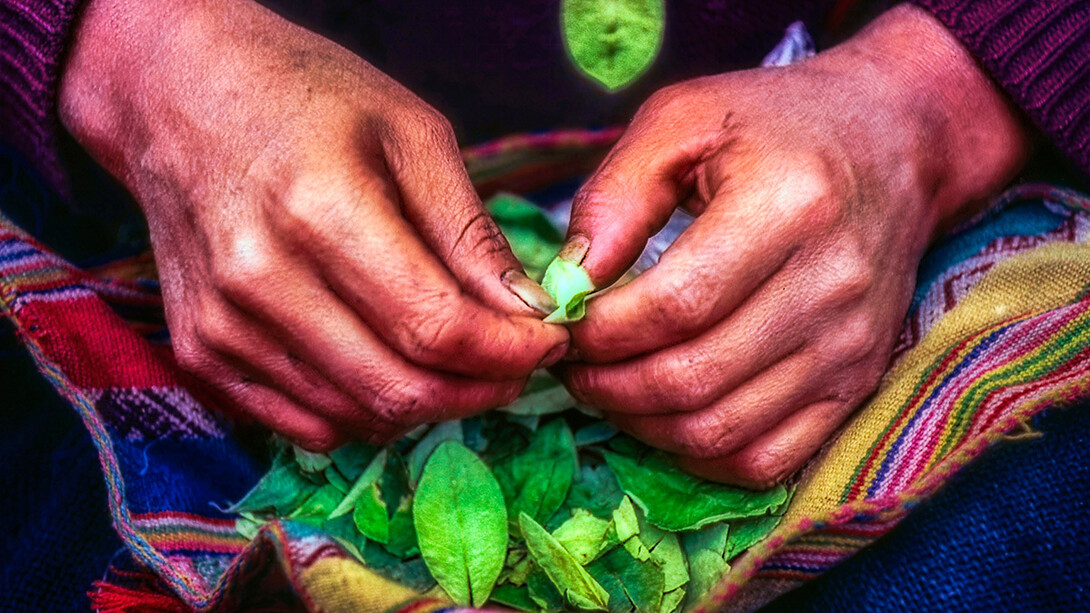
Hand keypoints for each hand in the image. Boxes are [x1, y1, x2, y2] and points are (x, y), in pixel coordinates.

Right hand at [59, 0, 567, 448]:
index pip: (436, 328)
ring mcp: (222, 327)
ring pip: (357, 419)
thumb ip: (469, 233)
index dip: (509, 352)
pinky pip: (305, 427)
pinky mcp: (202, 353)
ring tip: (457, 359)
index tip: (549, 341)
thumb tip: (528, 312)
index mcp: (319, 211)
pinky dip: (365, 411)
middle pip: (399, 390)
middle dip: (481, 391)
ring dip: (428, 403)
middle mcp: (260, 282)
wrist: (176, 94)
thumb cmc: (305, 96)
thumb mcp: (409, 134)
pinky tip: (387, 364)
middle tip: (515, 363)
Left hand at [554, 5, 1028, 486]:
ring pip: (722, 431)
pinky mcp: (856, 385)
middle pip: (693, 378)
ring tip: (609, 384)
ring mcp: (850, 347)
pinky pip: (767, 460)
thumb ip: (615, 196)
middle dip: (608, 384)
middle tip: (573, 362)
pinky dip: (701, 452)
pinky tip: (666, 414)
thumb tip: (566, 285)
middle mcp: (831, 287)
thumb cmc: (775, 125)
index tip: (564, 323)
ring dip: (643, 422)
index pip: (675, 306)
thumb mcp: (683, 120)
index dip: (601, 330)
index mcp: (789, 207)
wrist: (892, 144)